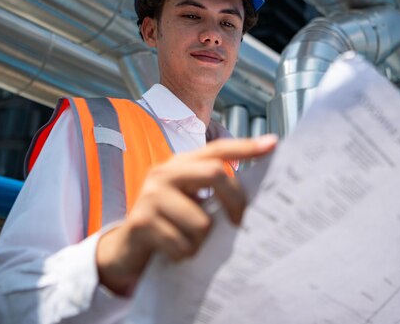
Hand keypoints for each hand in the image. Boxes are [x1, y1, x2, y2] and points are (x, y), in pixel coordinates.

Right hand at [96, 134, 276, 295]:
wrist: (126, 249)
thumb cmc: (169, 224)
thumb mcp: (191, 201)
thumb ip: (214, 191)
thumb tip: (256, 196)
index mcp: (180, 164)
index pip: (218, 149)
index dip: (246, 147)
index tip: (273, 144)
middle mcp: (164, 173)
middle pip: (214, 174)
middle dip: (234, 201)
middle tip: (239, 222)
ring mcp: (150, 196)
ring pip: (202, 222)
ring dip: (202, 243)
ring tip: (190, 244)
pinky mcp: (141, 223)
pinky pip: (182, 245)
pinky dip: (185, 255)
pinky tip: (174, 253)